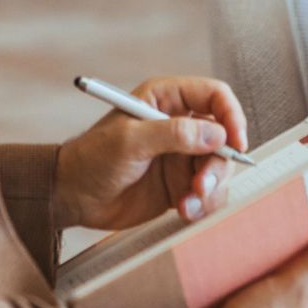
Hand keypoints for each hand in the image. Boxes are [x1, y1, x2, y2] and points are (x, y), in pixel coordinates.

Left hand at [53, 76, 246, 229]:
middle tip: (200, 185)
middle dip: (218, 165)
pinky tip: (183, 211)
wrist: (73, 197)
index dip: (231, 116)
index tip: (235, 143)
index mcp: (166, 99)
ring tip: (187, 204)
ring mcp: (181, 156)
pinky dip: (202, 204)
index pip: (215, 96)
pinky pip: (208, 193)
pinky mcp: (180, 184)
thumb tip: (217, 134)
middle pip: (224, 138)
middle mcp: (180, 125)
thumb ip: (174, 134)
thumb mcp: (130, 141)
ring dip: (211, 189)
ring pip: (219, 168)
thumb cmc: (92, 159)